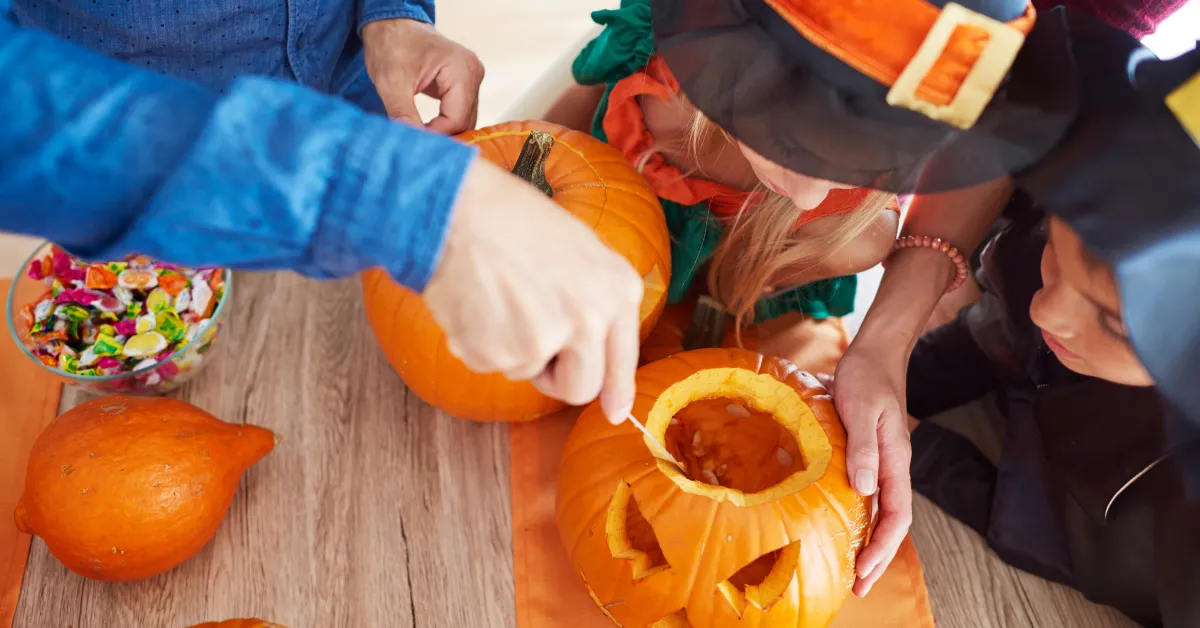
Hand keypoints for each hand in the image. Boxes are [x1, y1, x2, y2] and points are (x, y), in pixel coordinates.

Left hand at [362, 18, 484, 133]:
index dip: (436, 135)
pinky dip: (444, 123)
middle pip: (464, 121)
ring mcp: (471, 78)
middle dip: (440, 135)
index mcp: (462, 69)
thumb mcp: (391, 82)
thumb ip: (403, 115)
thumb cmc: (392, 44)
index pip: (456, 119)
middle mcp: (473, 73)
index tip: (413, 142)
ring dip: (443, 131)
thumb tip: (412, 144)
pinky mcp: (464, 84)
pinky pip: (459, 112)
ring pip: (463, 120)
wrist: (392, 26)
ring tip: (420, 137)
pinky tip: (427, 128)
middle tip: (416, 144)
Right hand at [422, 157, 642, 422]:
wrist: (457, 209)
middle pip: (579, 388)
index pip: (622, 361)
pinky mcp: (499, 353)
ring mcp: (543, 340)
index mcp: (617, 291)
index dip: (617, 392)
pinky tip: (477, 301)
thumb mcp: (582, 251)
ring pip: (528, 373)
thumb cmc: (514, 220)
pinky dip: (479, 342)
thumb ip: (599, 303)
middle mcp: (589, 320)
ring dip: (511, 347)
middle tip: (533, 340)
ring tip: (498, 296)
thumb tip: (606, 367)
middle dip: (556, 376)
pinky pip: (490, 365)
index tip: (615, 413)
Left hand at [830, 341, 913, 596]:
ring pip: (882, 512)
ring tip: (853, 570)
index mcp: (895, 460)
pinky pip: (870, 496)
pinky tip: (845, 529)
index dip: (882, 546)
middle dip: (878, 557)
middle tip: (858, 587)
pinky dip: (862, 519)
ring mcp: (883, 463)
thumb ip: (863, 447)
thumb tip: (865, 487)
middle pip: (892, 522)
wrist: (875, 353)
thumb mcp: (860, 408)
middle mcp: (893, 467)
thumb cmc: (867, 377)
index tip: (865, 569)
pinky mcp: (870, 456)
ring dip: (870, 543)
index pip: (896, 514)